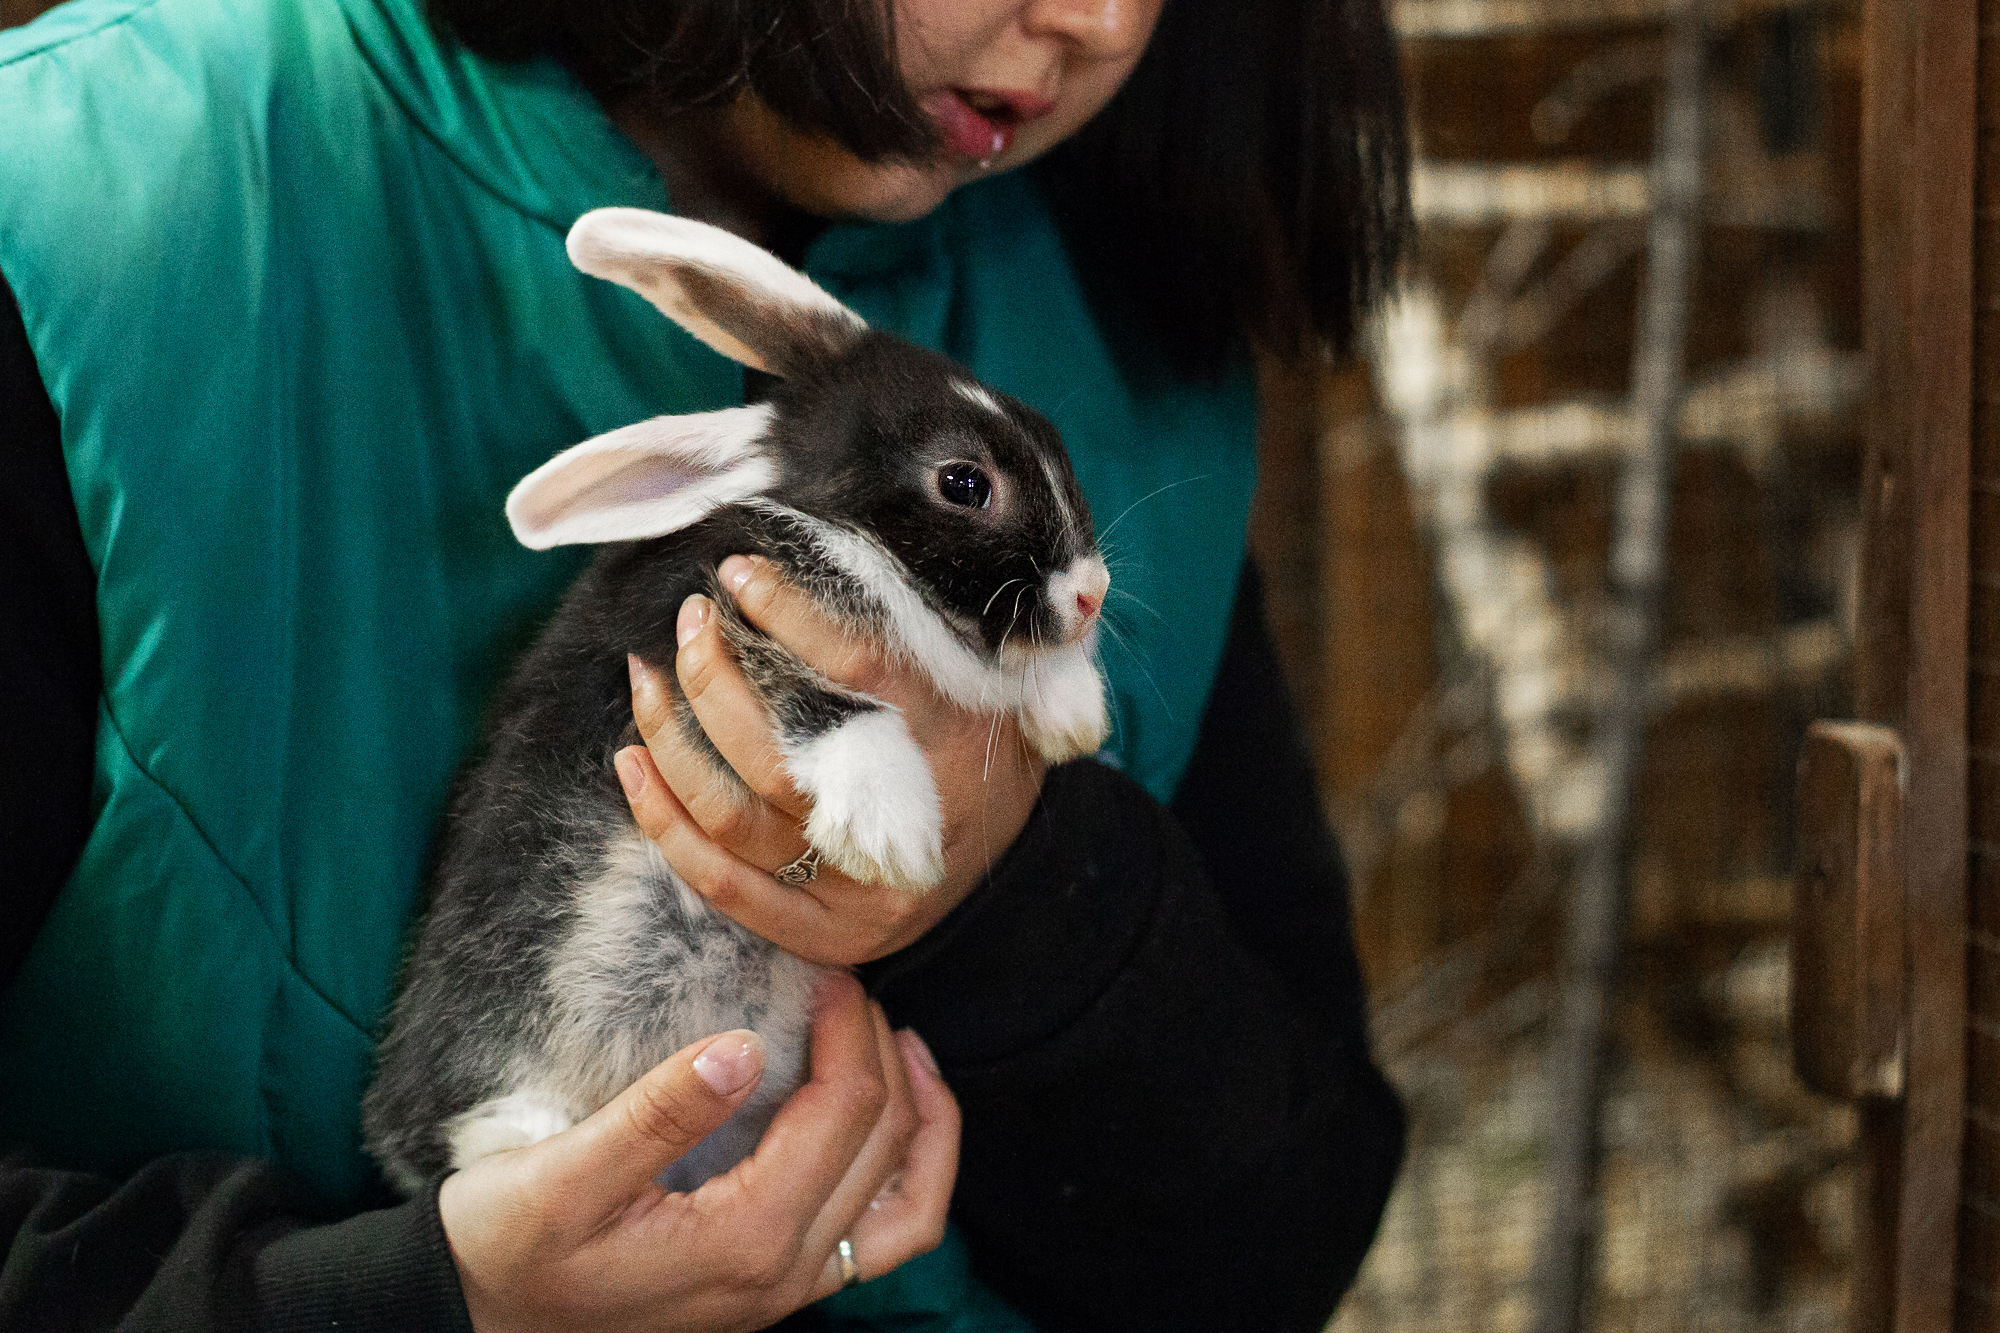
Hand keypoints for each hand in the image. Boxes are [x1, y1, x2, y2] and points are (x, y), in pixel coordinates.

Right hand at [437, 974, 957, 1332]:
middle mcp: (785, 1273)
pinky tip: (888, 1122)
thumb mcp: (560, 1177)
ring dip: (922, 1116)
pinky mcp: (777, 1287)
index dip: (849, 1027)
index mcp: (745, 1238)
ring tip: (901, 1045)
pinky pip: (883, 1235)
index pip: (844, 1111)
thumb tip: (740, 1047)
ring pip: (909, 1201)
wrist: (477, 1321)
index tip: (828, 969)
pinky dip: (908, 1172)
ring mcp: (788, 1289)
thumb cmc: (506, 1250)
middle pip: (886, 1143)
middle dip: (881, 1050)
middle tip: (848, 985)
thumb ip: (657, 1115)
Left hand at [617, 553, 1045, 964]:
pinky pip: (721, 884)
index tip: (739, 574)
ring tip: (645, 677)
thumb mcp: (987, 690)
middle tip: (690, 621)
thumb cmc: (985, 762)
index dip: (792, 616)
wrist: (1017, 883)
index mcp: (952, 748)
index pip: (859, 670)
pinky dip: (665, 822)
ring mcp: (856, 890)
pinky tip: (631, 763)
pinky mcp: (820, 933)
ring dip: (672, 742)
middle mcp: (901, 826)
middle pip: (778, 755)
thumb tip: (820, 568)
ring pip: (734, 818)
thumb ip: (923, 642)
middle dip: (714, 680)